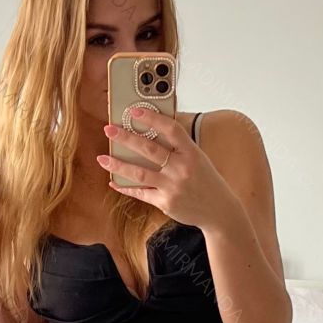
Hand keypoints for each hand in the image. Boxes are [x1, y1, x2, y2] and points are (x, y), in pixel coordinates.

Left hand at [97, 109, 238, 231]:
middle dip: (126, 138)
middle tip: (109, 129)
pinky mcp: (166, 203)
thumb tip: (152, 131)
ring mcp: (173, 187)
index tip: (133, 111)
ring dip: (118, 165)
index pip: (170, 129)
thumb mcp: (199, 159)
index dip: (151, 118)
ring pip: (140, 173)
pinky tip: (114, 182)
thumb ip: (179, 147)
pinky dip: (126, 187)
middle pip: (149, 149)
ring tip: (102, 158)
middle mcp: (182, 169)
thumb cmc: (206, 181)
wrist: (219, 211)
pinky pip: (141, 193)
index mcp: (192, 152)